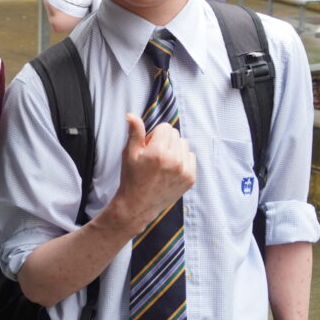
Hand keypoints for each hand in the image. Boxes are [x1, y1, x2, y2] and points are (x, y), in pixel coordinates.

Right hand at [107, 114, 195, 234]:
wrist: (138, 205)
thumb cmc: (131, 177)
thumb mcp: (129, 153)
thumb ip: (134, 132)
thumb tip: (130, 114)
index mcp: (157, 152)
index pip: (165, 127)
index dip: (154, 135)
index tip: (147, 147)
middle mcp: (174, 160)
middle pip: (175, 134)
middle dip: (164, 140)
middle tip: (153, 156)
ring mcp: (184, 171)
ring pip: (184, 144)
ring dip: (174, 149)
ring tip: (162, 163)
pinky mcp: (190, 178)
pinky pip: (191, 156)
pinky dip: (182, 160)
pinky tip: (170, 169)